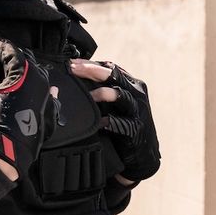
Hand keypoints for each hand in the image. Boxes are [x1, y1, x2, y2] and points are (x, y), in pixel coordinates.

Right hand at [0, 38, 57, 180]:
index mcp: (24, 71)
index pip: (10, 52)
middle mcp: (40, 80)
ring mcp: (47, 95)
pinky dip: (48, 92)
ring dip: (30, 71)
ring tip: (21, 69)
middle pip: (27, 61)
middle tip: (3, 53)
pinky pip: (51, 97)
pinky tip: (51, 89)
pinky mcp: (51, 110)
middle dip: (14, 56)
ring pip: (40, 76)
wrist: (10, 145)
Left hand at [70, 59, 160, 181]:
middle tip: (74, 69)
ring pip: (121, 95)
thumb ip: (102, 89)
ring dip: (102, 94)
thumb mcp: (117, 103)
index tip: (72, 63)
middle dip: (92, 70)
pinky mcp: (136, 128)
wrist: (144, 151)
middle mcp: (136, 93)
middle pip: (115, 76)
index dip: (91, 63)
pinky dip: (111, 122)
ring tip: (88, 96)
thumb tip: (76, 78)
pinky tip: (101, 122)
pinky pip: (122, 123)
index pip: (111, 67)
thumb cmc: (126, 123)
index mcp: (132, 84)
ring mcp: (138, 110)